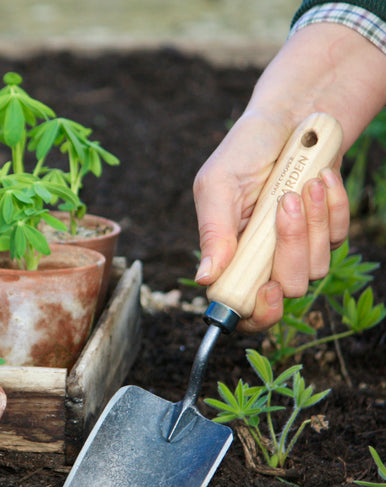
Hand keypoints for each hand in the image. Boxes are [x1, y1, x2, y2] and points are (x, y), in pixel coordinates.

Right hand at [193, 111, 349, 332]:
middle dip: (292, 248)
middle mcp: (265, 258)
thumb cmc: (245, 151)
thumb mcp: (218, 186)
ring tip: (305, 184)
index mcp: (232, 255)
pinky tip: (321, 179)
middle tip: (285, 203)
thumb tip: (204, 279)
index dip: (257, 312)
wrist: (290, 118)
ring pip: (317, 267)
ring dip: (314, 222)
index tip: (269, 290)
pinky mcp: (324, 231)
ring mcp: (297, 246)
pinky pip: (338, 237)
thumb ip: (213, 234)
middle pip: (288, 287)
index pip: (242, 305)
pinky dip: (333, 206)